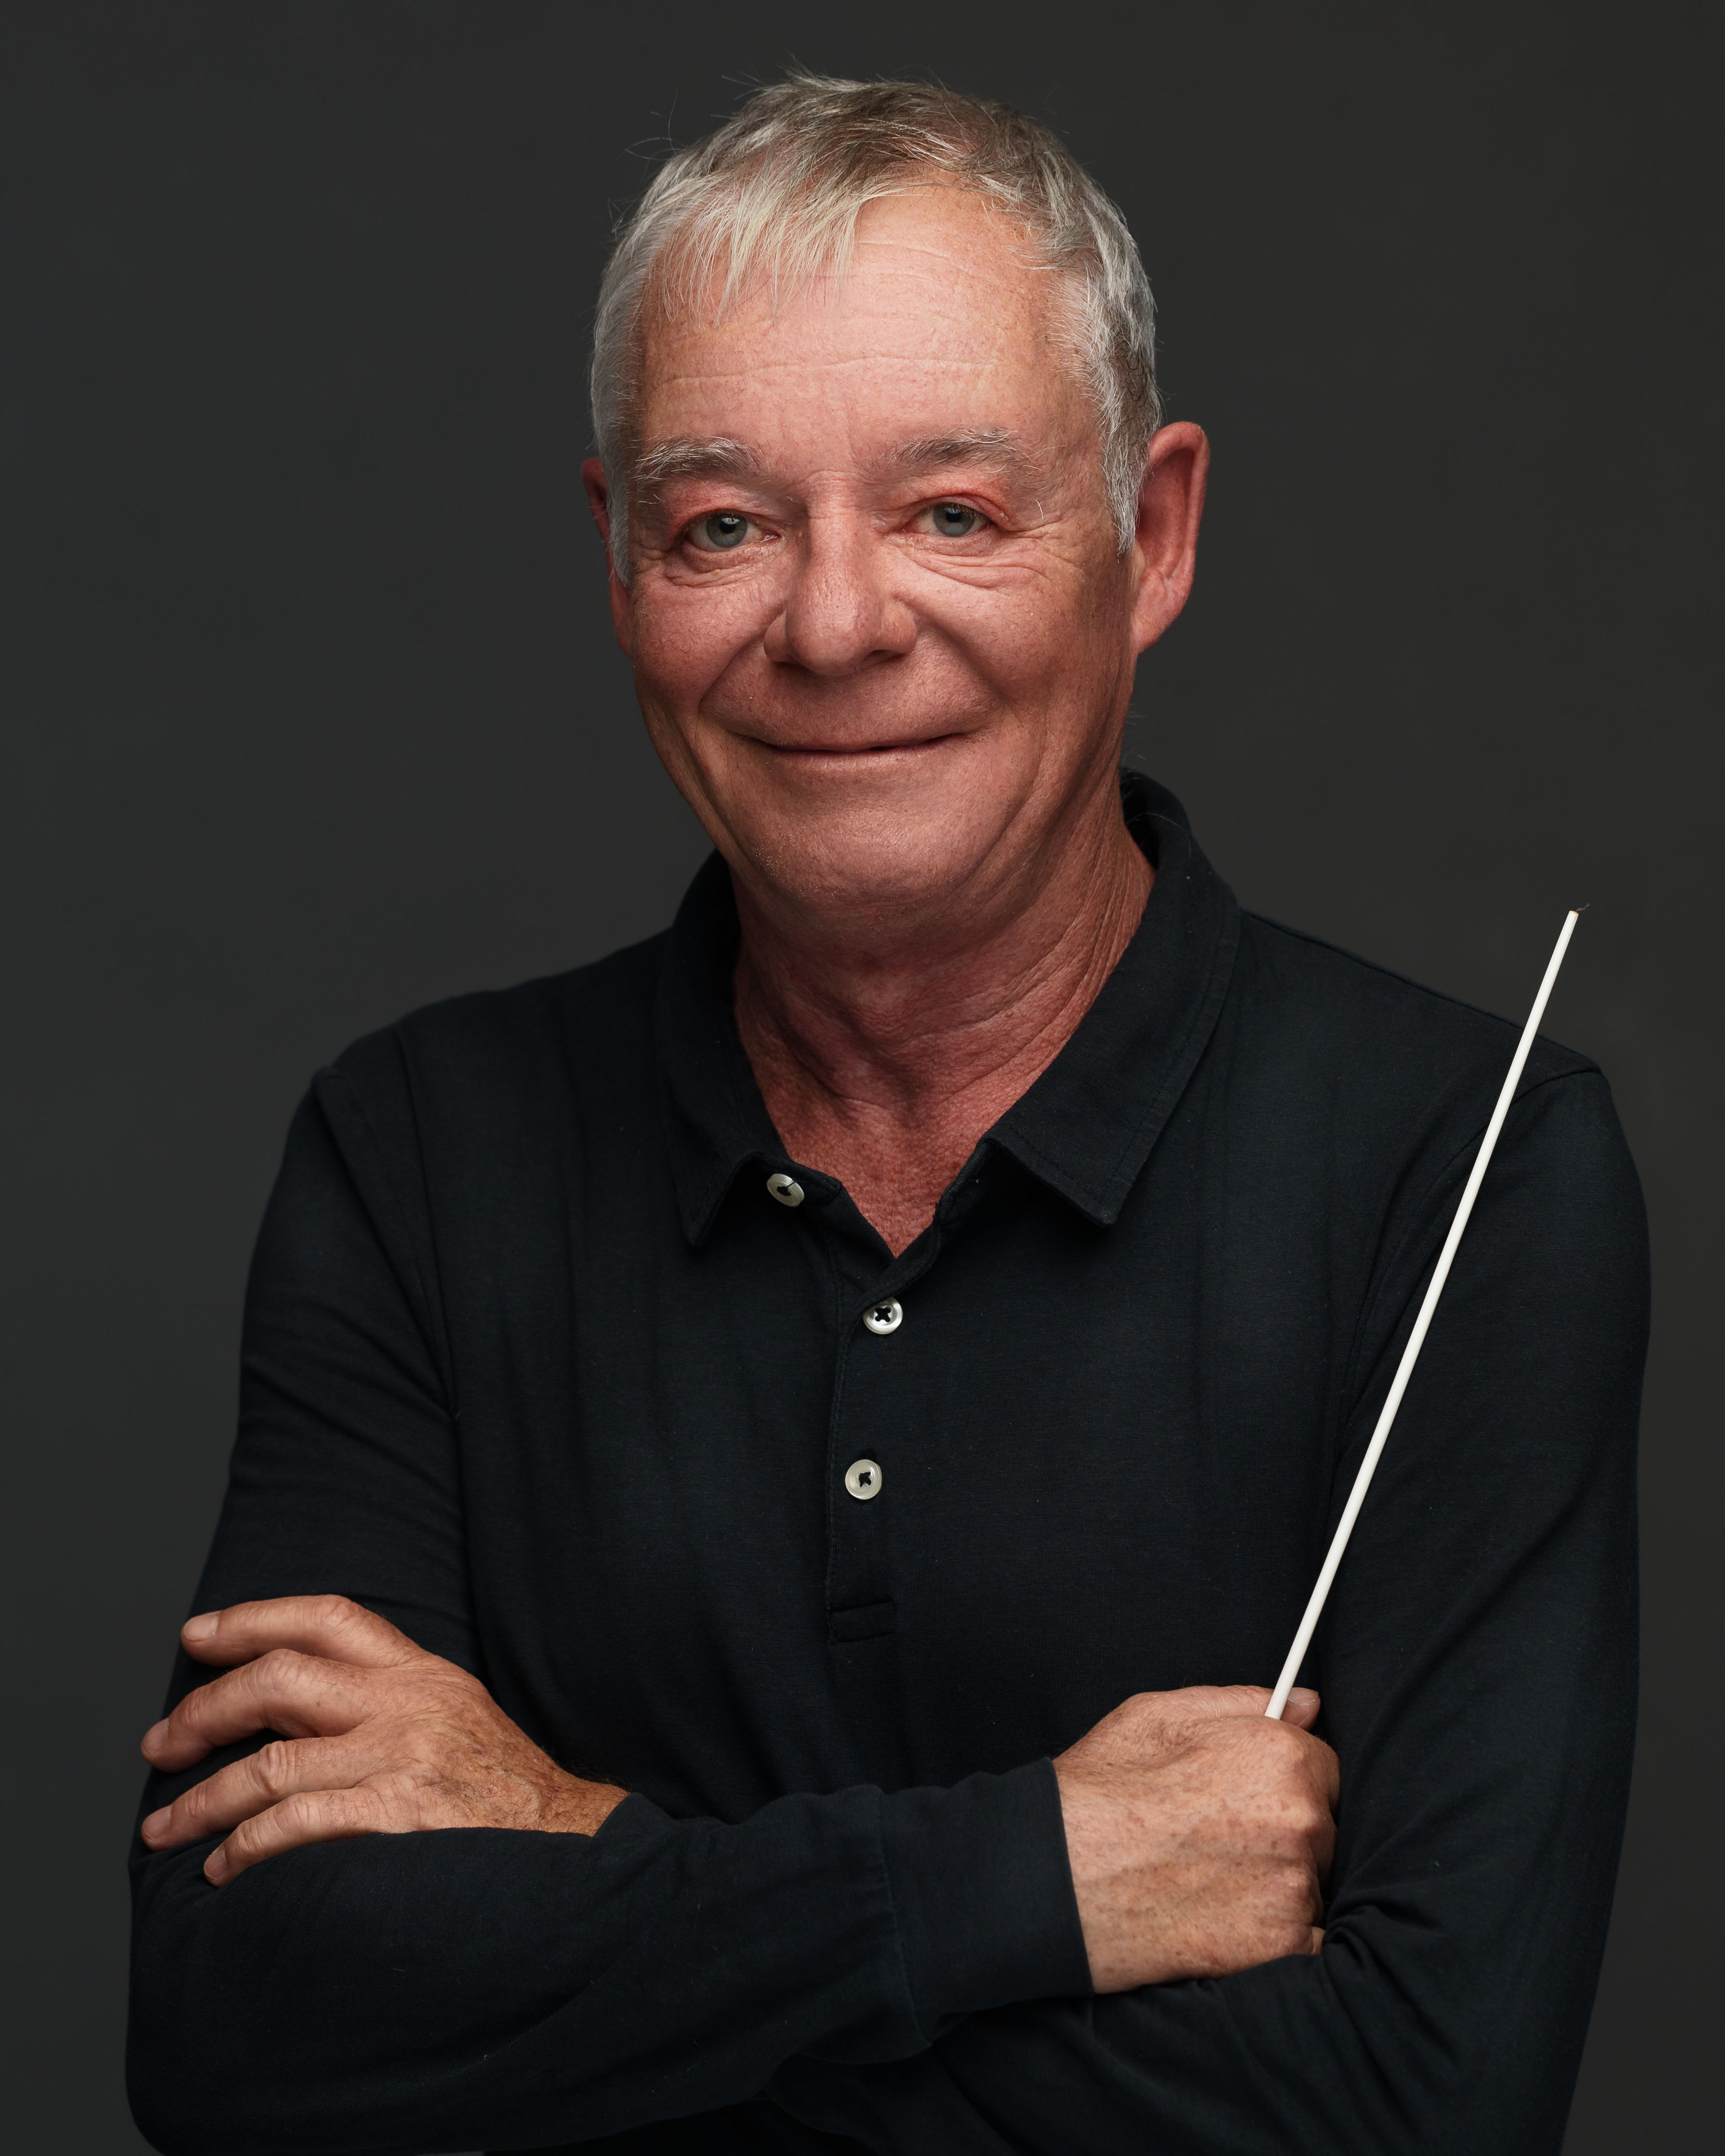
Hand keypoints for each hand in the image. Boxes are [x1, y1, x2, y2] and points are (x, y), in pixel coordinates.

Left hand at [139, 1595, 625, 1884]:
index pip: (327, 1617)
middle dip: (203, 1710)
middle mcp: (410, 1704)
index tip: (196, 1636)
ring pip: (271, 1765)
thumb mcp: (454, 1719)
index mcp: (422, 1674)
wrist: (573, 1854)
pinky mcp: (400, 1818)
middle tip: (161, 1743)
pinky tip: (224, 1867)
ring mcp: (405, 1759)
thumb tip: (288, 1708)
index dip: (252, 1619)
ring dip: (203, 1801)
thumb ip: (386, 1702)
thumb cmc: (501, 1799)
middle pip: (279, 1680)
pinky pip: (294, 1826)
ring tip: (167, 1827)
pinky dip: (244, 1848)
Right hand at [1053, 1684, 1337, 1991]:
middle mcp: (1299, 1818)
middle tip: (1218, 1845)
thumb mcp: (1158, 1715)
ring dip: (1278, 1887)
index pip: (1324, 1771)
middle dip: (1285, 1836)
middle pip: (1324, 1830)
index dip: (1285, 1785)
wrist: (1056, 1878)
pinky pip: (1310, 1943)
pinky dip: (1280, 1938)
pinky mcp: (1280, 1945)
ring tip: (1211, 1884)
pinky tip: (1229, 1925)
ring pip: (1312, 1885)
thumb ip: (1242, 1703)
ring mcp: (1292, 1886)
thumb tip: (1307, 1706)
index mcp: (1278, 1755)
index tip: (1250, 1802)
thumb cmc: (1102, 1791)